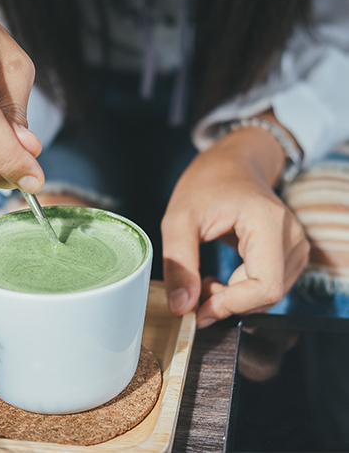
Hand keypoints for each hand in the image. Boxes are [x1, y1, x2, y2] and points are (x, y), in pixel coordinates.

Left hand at [161, 118, 309, 327]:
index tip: (198, 310)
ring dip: (233, 299)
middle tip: (195, 288)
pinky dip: (241, 292)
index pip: (265, 286)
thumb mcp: (178, 219)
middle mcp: (291, 236)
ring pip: (268, 296)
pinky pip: (268, 287)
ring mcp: (295, 245)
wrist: (232, 164)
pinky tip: (221, 278)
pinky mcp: (289, 253)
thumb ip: (179, 263)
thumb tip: (181, 306)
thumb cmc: (206, 183)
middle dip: (228, 302)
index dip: (231, 306)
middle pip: (267, 295)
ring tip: (204, 279)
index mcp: (268, 222)